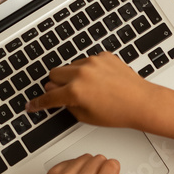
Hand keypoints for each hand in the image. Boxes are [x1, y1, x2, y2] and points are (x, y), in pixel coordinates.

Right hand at [25, 53, 157, 129]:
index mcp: (75, 91)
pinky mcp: (103, 56)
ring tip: (88, 89)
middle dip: (55, 85)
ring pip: (70, 66)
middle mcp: (82, 73)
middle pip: (54, 74)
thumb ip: (67, 105)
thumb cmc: (119, 112)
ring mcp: (93, 62)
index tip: (32, 105)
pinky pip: (87, 61)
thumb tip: (57, 97)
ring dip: (72, 76)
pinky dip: (88, 70)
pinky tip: (100, 81)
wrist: (141, 102)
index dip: (38, 103)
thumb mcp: (86, 117)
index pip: (48, 97)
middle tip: (64, 94)